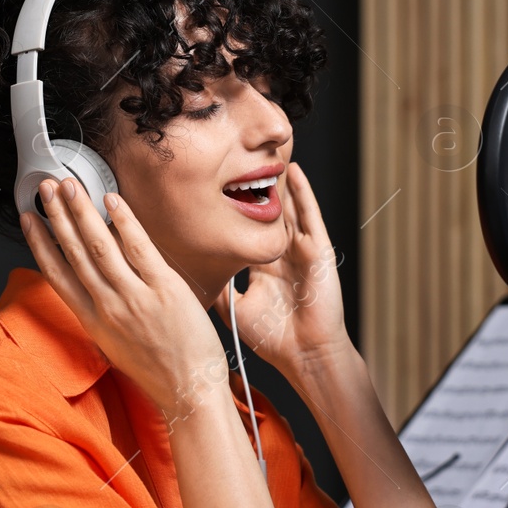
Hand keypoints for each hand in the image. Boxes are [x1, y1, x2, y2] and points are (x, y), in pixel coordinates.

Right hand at [22, 177, 228, 417]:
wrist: (189, 393)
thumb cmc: (161, 372)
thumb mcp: (119, 345)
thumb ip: (107, 311)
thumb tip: (103, 278)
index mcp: (94, 322)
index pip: (57, 274)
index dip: (40, 243)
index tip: (30, 220)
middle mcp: (108, 307)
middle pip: (75, 252)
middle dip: (57, 216)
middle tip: (46, 188)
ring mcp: (135, 297)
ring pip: (100, 246)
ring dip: (81, 211)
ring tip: (70, 186)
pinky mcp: (164, 289)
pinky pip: (139, 248)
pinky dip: (124, 222)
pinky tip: (111, 202)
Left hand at [214, 161, 351, 381]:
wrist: (305, 353)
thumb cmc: (275, 338)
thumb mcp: (236, 309)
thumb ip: (218, 290)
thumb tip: (190, 278)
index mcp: (264, 268)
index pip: (247, 231)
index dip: (234, 212)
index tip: (215, 191)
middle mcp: (283, 255)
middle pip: (268, 213)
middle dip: (256, 188)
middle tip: (238, 159)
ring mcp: (302, 251)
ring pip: (288, 208)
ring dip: (278, 183)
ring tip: (265, 154)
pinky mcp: (318, 251)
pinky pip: (311, 216)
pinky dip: (304, 194)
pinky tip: (294, 172)